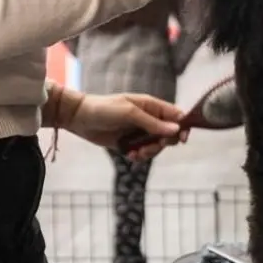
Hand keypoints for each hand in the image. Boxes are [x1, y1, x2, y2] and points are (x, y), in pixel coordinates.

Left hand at [68, 93, 187, 161]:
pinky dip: (140, 157)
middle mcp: (148, 119)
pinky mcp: (130, 143)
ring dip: (150, 152)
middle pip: (169, 134)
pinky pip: (143, 153)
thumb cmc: (105, 109)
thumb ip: (152, 123)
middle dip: (163, 143)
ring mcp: (139, 132)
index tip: (182, 139)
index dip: (183, 127)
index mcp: (151, 106)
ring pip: (156, 146)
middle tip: (152, 146)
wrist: (80, 118)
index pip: (176, 116)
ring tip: (136, 154)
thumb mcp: (129, 113)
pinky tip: (130, 155)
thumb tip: (176, 130)